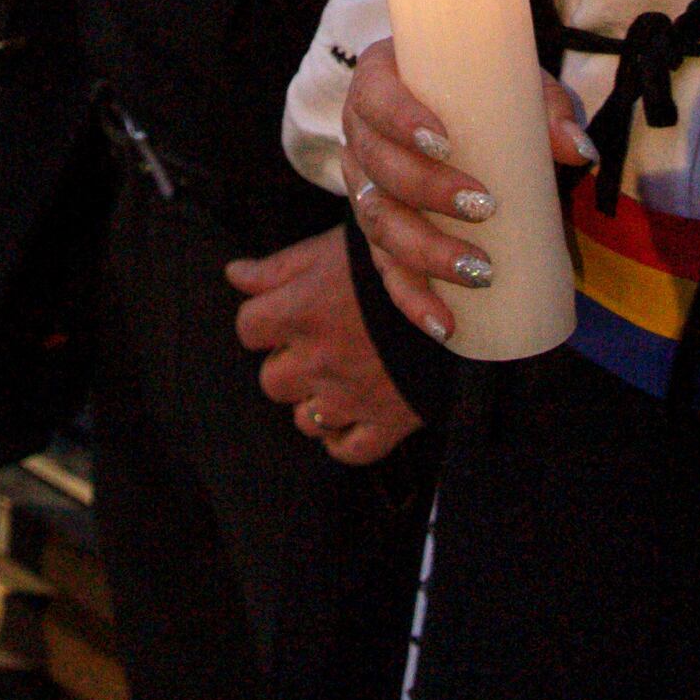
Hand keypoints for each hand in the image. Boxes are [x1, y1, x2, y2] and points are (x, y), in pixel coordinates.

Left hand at [230, 230, 422, 465]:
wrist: (465, 290)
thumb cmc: (392, 261)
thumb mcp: (331, 248)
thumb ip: (277, 269)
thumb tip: (233, 275)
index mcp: (300, 311)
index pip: (249, 329)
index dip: (265, 322)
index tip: (288, 315)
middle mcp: (317, 360)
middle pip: (272, 380)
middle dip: (289, 364)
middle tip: (319, 346)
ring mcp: (350, 397)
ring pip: (305, 420)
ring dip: (315, 402)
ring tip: (341, 377)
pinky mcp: (386, 423)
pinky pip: (347, 450)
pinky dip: (343, 439)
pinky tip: (353, 416)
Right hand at [335, 42, 587, 350]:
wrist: (462, 116)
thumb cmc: (484, 93)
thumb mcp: (515, 85)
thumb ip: (547, 108)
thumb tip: (578, 149)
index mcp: (380, 82)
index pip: (376, 97)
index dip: (400, 120)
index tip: (444, 141)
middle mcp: (361, 136)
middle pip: (378, 166)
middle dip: (427, 191)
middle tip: (483, 206)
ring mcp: (364, 189)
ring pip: (378, 224)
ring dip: (426, 252)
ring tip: (480, 271)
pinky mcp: (379, 237)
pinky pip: (387, 273)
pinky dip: (415, 301)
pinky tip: (446, 324)